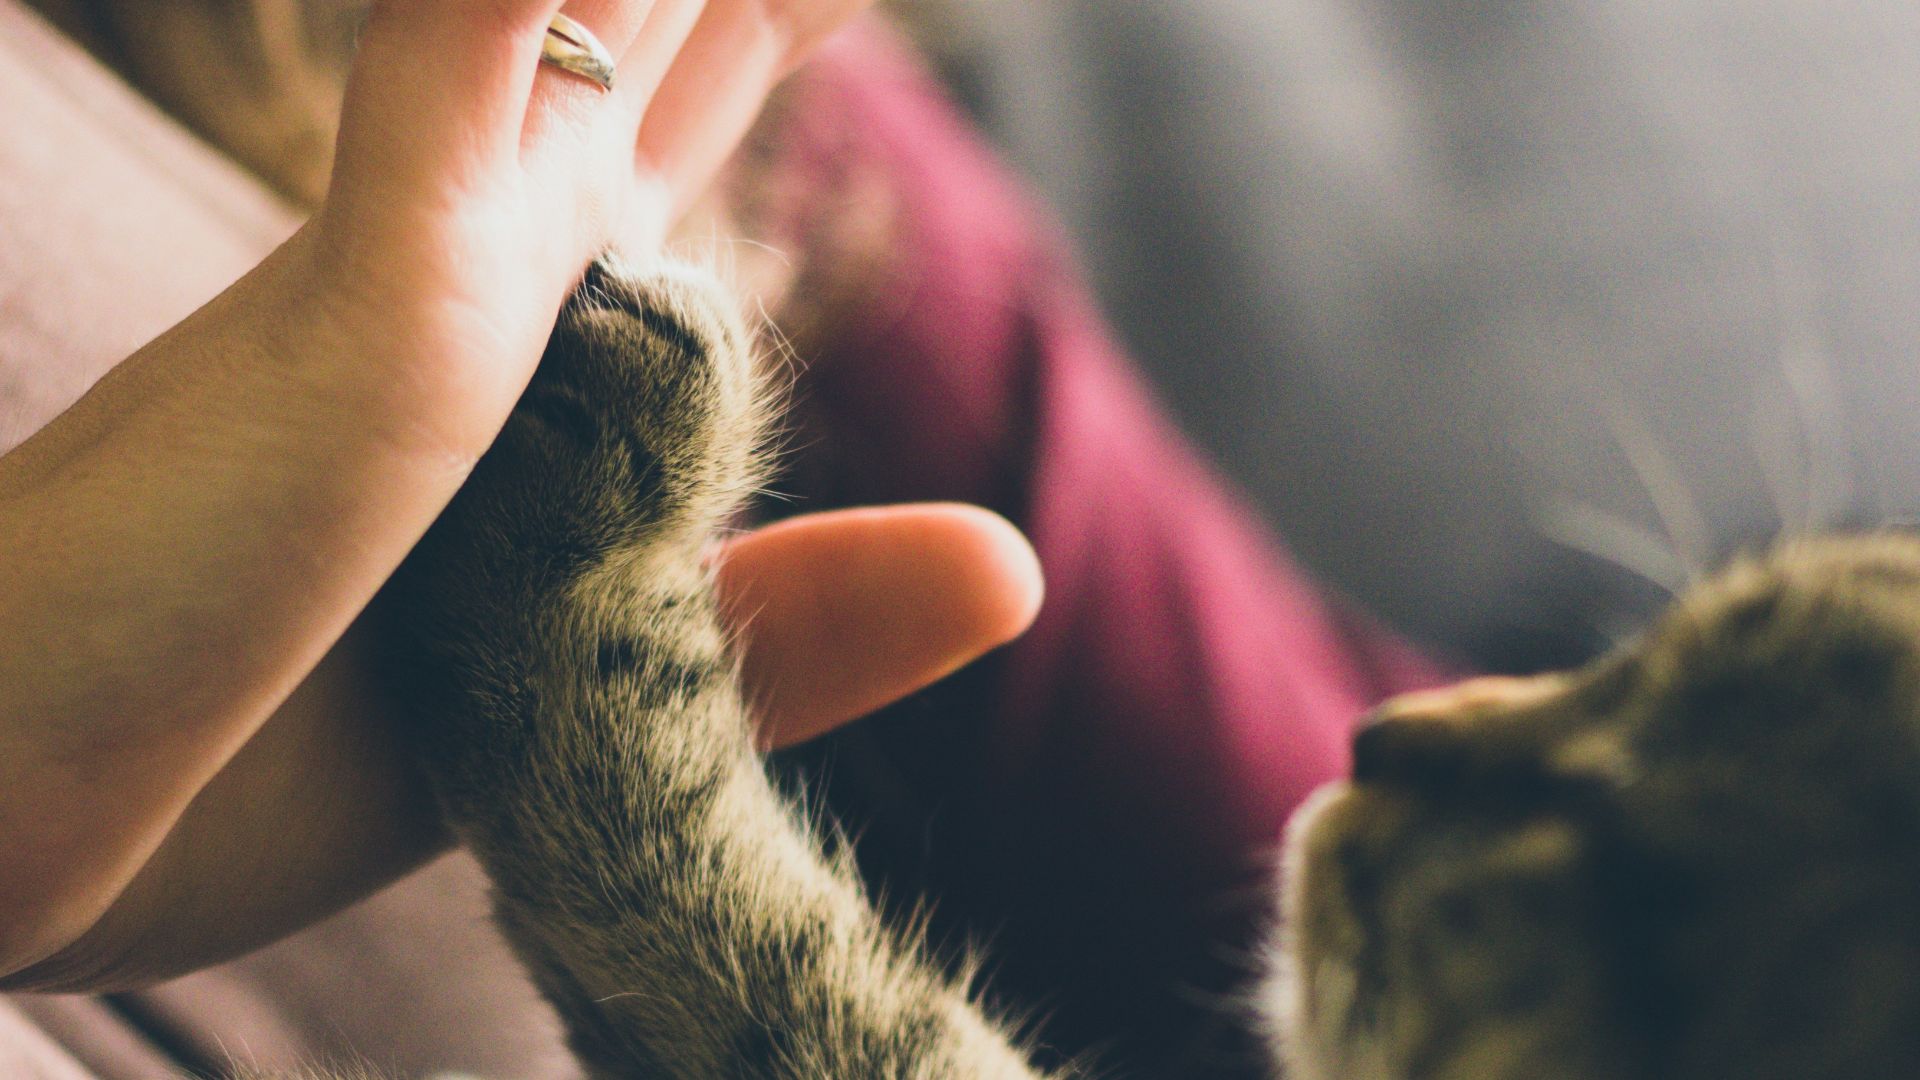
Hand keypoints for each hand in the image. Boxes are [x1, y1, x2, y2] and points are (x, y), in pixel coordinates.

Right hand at [0, 0, 895, 984]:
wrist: (27, 822)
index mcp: (557, 304)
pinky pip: (489, 42)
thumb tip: (1016, 564)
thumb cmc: (259, 753)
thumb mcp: (600, 689)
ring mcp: (441, 238)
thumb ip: (800, 616)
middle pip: (678, 2)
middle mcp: (504, 228)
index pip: (709, 62)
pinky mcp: (377, 294)